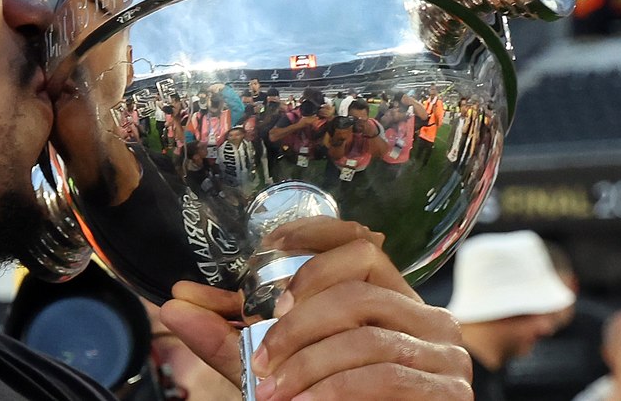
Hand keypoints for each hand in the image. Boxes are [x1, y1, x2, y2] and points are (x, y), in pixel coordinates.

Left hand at [159, 218, 471, 399]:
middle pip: (355, 286)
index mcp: (387, 299)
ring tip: (271, 392)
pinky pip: (383, 375)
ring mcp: (442, 352)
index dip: (317, 236)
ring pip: (364, 333)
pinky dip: (333, 391)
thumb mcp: (274, 368)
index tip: (270, 247)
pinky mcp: (447, 391)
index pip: (360, 244)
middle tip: (259, 357)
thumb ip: (228, 338)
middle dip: (296, 320)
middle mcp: (423, 316)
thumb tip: (174, 303)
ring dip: (306, 363)